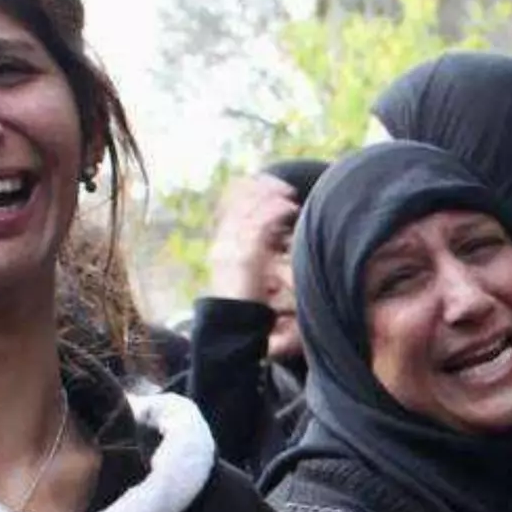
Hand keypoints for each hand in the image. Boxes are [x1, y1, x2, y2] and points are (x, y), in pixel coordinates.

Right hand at [207, 173, 300, 302]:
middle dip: (262, 190)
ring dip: (271, 199)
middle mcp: (222, 245)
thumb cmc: (247, 304)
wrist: (234, 327)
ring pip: (250, 211)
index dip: (250, 193)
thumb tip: (274, 237)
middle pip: (239, 204)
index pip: (231, 208)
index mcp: (221, 247)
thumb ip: (257, 254)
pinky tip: (289, 208)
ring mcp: (231, 250)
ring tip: (290, 195)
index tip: (269, 184)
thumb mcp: (250, 274)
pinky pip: (260, 227)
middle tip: (284, 185)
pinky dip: (275, 213)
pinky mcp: (244, 258)